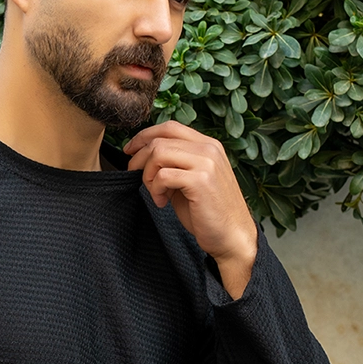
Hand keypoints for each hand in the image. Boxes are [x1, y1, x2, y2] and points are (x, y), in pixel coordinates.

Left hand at [124, 121, 258, 297]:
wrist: (232, 236)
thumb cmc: (209, 212)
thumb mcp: (191, 180)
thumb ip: (175, 164)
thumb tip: (144, 157)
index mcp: (208, 145)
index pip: (170, 127)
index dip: (144, 136)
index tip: (130, 151)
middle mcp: (209, 149)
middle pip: (160, 139)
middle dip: (139, 157)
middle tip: (136, 176)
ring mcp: (206, 163)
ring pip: (159, 153)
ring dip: (148, 175)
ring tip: (154, 192)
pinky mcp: (200, 180)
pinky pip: (163, 175)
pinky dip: (155, 189)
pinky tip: (162, 202)